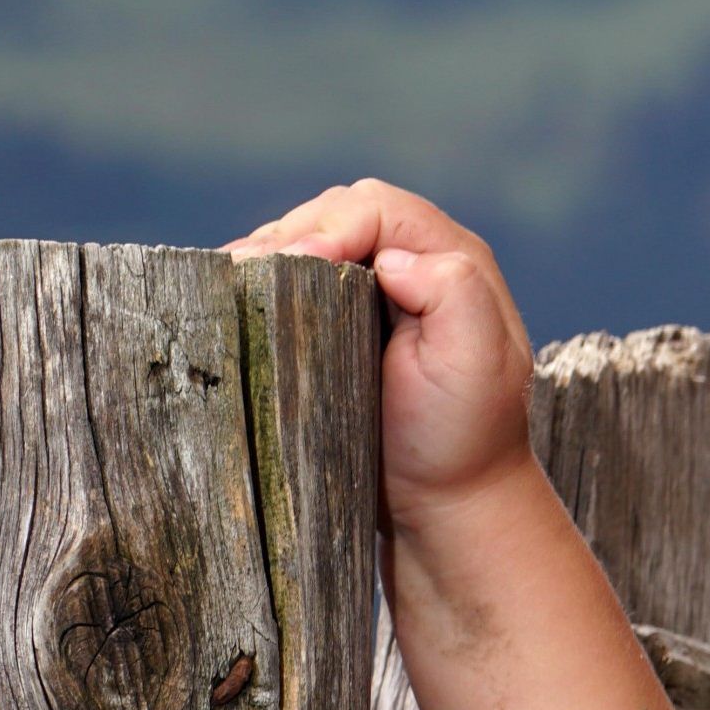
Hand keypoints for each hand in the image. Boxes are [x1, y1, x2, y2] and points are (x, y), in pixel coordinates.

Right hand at [229, 180, 534, 527]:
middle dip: (289, 234)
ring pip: (307, 241)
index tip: (296, 263)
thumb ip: (454, 293)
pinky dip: (262, 281)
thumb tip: (393, 260)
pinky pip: (293, 279)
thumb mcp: (477, 363)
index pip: (378, 210)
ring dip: (267, 254)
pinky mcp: (339, 320)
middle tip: (246, 271)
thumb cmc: (463, 436)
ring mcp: (373, 291)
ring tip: (232, 279)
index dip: (331, 226)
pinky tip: (235, 296)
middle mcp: (415, 263)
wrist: (447, 499)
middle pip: (336, 214)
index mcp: (451, 260)